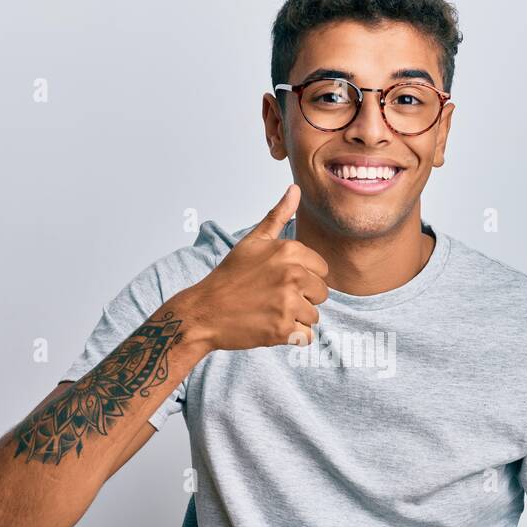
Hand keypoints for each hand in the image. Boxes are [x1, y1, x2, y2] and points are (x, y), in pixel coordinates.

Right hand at [173, 184, 328, 349]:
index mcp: (289, 251)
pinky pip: (306, 336)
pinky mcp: (283, 329)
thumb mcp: (253, 242)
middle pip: (322, 294)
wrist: (204, 311)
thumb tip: (295, 189)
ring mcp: (288, 302)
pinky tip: (270, 327)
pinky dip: (291, 337)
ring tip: (269, 312)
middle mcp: (292, 274)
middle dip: (302, 299)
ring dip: (296, 319)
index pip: (322, 270)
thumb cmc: (230, 277)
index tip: (279, 281)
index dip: (304, 278)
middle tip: (272, 299)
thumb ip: (278, 216)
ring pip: (314, 316)